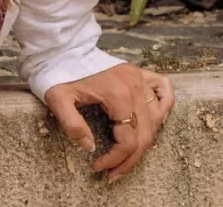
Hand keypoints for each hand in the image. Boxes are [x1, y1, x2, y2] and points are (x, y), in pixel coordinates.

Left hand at [44, 63, 174, 183]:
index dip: (116, 159)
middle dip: (129, 160)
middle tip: (113, 174)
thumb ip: (72, 125)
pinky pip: (164, 89)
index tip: (98, 167)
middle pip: (144, 135)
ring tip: (126, 159)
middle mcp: (135, 86)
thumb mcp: (57, 99)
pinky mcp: (140, 72)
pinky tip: (154, 122)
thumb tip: (90, 147)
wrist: (64, 48)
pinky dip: (164, 106)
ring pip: (155, 120)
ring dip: (144, 143)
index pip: (128, 140)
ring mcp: (140, 78)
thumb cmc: (59, 73)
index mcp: (118, 94)